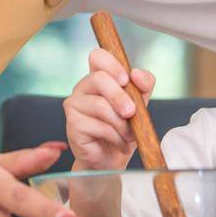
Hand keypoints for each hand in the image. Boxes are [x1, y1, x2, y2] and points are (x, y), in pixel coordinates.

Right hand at [63, 47, 155, 171]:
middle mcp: (82, 88)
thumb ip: (143, 86)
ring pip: (101, 105)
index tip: (126, 80)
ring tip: (129, 136)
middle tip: (132, 112)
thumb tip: (137, 74)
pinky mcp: (72, 124)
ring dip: (122, 123)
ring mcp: (74, 105)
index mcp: (98, 78)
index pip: (97, 56)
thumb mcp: (139, 105)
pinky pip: (98, 126)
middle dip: (120, 97)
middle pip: (99, 79)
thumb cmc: (123, 130)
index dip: (112, 64)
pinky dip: (116, 136)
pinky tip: (120, 143)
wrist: (112, 159)